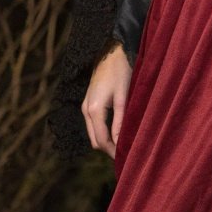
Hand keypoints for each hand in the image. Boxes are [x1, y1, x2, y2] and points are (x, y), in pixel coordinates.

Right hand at [82, 42, 132, 157]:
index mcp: (94, 109)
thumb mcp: (124, 98)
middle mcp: (85, 109)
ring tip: (123, 147)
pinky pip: (94, 124)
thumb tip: (120, 143)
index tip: (125, 160)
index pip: (101, 140)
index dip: (112, 152)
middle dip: (109, 150)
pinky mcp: (88, 102)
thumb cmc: (121, 72)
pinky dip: (103, 132)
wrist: (112, 52)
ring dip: (106, 141)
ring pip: (93, 133)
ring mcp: (85, 106)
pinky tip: (117, 134)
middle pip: (95, 140)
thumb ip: (120, 122)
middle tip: (126, 156)